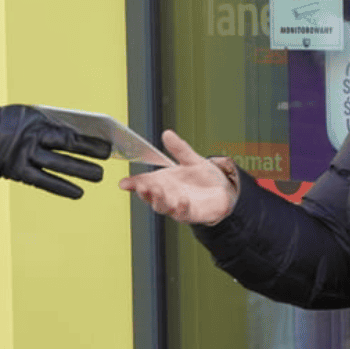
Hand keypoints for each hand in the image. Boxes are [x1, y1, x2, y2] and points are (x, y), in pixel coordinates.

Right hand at [0, 105, 111, 198]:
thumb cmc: (8, 123)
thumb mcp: (30, 115)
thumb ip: (51, 125)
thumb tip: (79, 135)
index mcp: (36, 124)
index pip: (68, 134)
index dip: (89, 142)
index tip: (106, 146)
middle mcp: (32, 142)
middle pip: (66, 150)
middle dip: (88, 156)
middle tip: (106, 162)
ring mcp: (24, 158)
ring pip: (58, 167)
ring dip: (80, 172)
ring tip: (97, 176)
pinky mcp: (18, 173)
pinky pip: (44, 182)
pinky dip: (62, 188)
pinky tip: (78, 193)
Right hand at [118, 130, 238, 225]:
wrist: (225, 191)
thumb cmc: (205, 178)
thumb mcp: (192, 160)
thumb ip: (179, 149)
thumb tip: (168, 134)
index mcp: (164, 181)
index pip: (144, 182)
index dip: (132, 183)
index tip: (124, 183)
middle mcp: (167, 195)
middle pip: (150, 196)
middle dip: (144, 192)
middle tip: (142, 185)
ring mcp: (177, 206)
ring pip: (162, 207)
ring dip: (159, 200)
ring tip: (158, 191)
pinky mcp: (190, 214)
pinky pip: (183, 214)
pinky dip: (181, 208)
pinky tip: (182, 201)